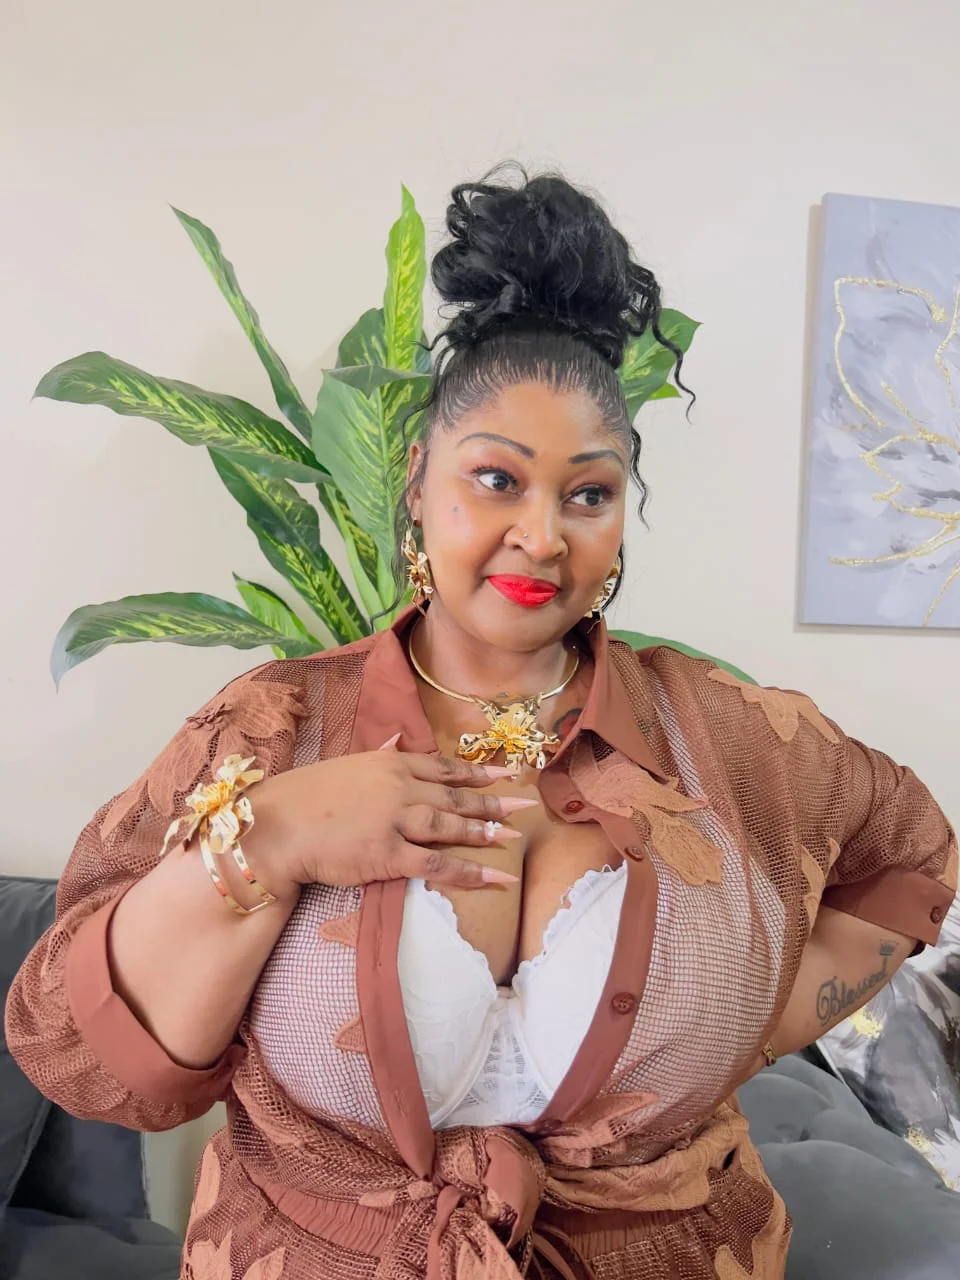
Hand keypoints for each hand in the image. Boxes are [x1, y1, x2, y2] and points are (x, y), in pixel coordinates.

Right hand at [244, 738, 536, 893]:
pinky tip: (493, 877)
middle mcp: (399, 787)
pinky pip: (437, 865)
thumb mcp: (346, 765)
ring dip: (484, 831)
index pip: (444, 766)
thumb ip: (377, 754)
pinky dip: (468, 871)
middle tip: (526, 804)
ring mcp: (395, 820)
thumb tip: (396, 740)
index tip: (507, 771)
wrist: (276, 825)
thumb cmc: (304, 796)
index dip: (478, 771)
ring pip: (450, 825)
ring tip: (514, 837)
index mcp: (390, 764)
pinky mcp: (388, 854)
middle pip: (456, 794)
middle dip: (494, 800)